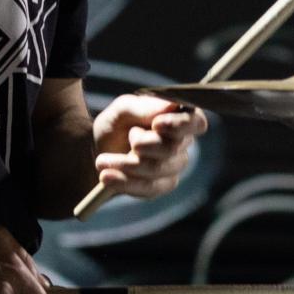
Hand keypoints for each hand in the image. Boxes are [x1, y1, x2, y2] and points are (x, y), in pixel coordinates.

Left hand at [92, 94, 207, 200]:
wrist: (97, 152)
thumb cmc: (116, 126)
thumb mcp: (122, 110)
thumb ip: (143, 107)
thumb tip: (170, 106)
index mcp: (178, 118)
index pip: (196, 122)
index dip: (181, 124)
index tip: (157, 124)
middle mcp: (181, 144)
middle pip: (171, 148)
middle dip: (142, 144)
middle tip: (126, 137)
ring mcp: (173, 168)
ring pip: (157, 169)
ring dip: (126, 164)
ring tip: (102, 161)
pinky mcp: (160, 186)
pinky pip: (147, 188)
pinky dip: (124, 182)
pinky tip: (107, 177)